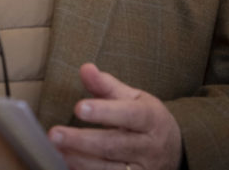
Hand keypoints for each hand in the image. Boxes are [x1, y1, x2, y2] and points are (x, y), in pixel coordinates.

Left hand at [48, 63, 181, 169]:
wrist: (174, 151)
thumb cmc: (146, 118)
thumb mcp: (133, 98)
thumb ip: (106, 85)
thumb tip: (85, 68)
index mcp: (151, 119)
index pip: (129, 115)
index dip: (104, 112)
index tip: (79, 107)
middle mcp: (149, 147)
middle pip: (113, 145)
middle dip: (82, 140)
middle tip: (54, 134)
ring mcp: (143, 169)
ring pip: (109, 168)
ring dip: (80, 160)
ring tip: (56, 149)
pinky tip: (67, 165)